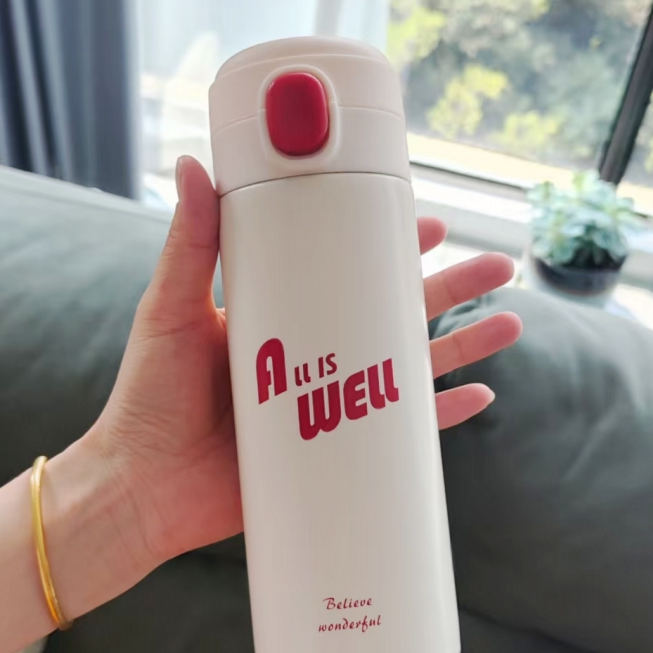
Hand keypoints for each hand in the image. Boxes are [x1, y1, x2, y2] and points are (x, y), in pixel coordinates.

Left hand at [88, 157, 521, 566]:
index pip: (347, 271)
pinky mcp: (333, 451)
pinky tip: (477, 398)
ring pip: (410, 368)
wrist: (144, 488)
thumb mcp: (170, 310)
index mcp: (281, 316)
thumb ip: (188, 243)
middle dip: (449, 289)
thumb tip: (196, 163)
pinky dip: (440, 417)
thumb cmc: (149, 398)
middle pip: (394, 314)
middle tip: (497, 268)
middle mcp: (312, 355)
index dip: (390, 248)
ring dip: (461, 345)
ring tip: (508, 324)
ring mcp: (327, 405)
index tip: (431, 224)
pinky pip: (400, 435)